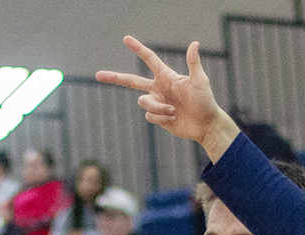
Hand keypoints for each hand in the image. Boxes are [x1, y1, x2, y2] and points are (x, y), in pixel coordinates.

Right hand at [97, 38, 240, 159]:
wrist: (205, 125)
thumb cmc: (205, 101)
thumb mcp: (200, 81)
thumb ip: (193, 63)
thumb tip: (194, 43)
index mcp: (166, 76)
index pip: (149, 59)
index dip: (137, 49)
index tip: (126, 39)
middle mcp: (159, 88)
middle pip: (131, 81)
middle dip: (115, 78)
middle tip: (98, 75)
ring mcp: (157, 103)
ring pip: (143, 102)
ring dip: (158, 107)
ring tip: (173, 111)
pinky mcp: (157, 117)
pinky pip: (150, 116)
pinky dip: (160, 117)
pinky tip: (172, 119)